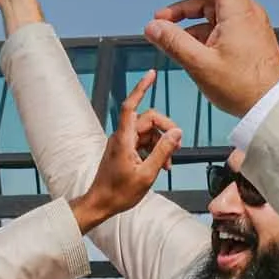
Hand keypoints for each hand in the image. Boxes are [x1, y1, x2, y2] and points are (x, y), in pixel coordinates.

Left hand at [70, 74, 182, 232]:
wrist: (101, 204)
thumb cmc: (119, 193)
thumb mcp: (146, 174)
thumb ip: (163, 151)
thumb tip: (176, 132)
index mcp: (123, 139)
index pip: (131, 105)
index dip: (141, 88)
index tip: (151, 74)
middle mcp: (122, 137)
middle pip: (148, 120)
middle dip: (165, 129)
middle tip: (178, 146)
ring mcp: (122, 143)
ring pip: (148, 133)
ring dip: (161, 144)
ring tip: (169, 164)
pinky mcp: (124, 151)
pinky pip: (143, 143)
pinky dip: (154, 151)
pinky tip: (162, 166)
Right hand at [143, 0, 278, 115]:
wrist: (273, 105)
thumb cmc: (242, 86)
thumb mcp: (201, 65)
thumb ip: (174, 42)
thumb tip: (153, 25)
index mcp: (235, 8)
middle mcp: (241, 9)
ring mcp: (244, 22)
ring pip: (209, 5)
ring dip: (183, 12)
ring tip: (160, 27)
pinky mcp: (245, 36)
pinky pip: (216, 22)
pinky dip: (196, 28)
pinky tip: (180, 43)